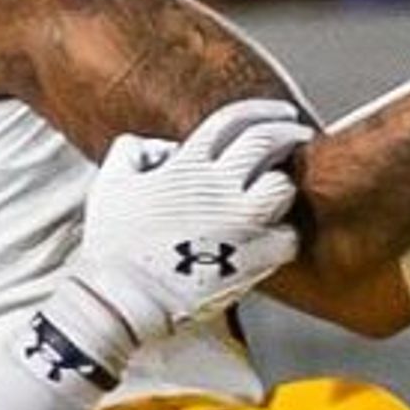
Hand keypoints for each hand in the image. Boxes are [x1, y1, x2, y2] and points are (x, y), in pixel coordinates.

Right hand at [43, 97, 309, 361]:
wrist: (123, 299)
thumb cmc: (113, 245)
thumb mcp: (110, 184)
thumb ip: (134, 151)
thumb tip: (164, 148)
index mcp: (187, 164)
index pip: (233, 119)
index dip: (262, 110)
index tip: (279, 113)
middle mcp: (218, 187)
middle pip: (268, 142)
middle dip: (289, 131)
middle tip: (300, 133)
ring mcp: (238, 224)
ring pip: (283, 188)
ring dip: (282, 186)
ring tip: (277, 191)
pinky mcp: (250, 259)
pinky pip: (288, 238)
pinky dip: (284, 236)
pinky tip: (275, 237)